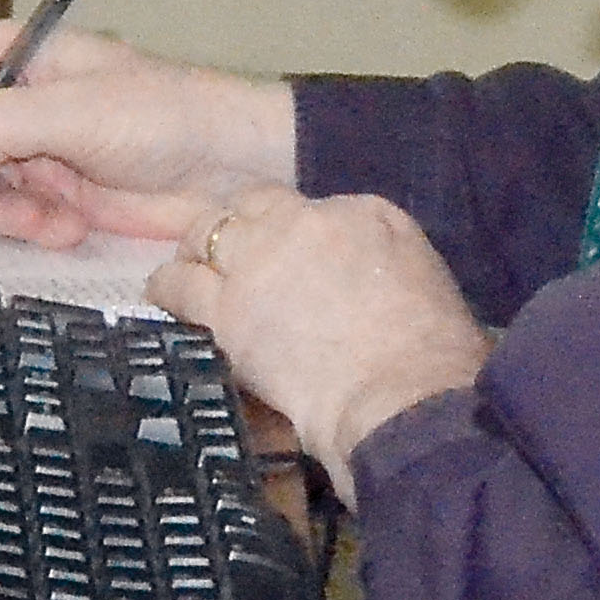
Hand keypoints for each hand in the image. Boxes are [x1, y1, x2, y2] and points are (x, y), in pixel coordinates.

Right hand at [0, 20, 293, 248]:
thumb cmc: (166, 117)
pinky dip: (29, 228)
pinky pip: (9, 215)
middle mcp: (15, 97)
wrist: (234, 169)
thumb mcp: (75, 112)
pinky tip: (70, 228)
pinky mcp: (54, 193)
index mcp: (17, 52)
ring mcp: (32, 147)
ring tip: (47, 220)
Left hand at [145, 187, 488, 494]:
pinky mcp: (226, 309)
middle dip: (241, 225)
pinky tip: (166, 294)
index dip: (292, 229)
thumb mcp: (422, 279)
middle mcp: (304, 221)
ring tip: (190, 268)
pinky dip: (169, 287)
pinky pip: (177, 284)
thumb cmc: (433, 353)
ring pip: (207, 232)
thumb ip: (380, 260)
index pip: (310, 207)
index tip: (290, 253)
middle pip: (253, 206)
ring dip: (199, 248)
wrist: (402, 394)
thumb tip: (353, 275)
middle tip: (234, 252)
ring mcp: (259, 261)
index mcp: (363, 212)